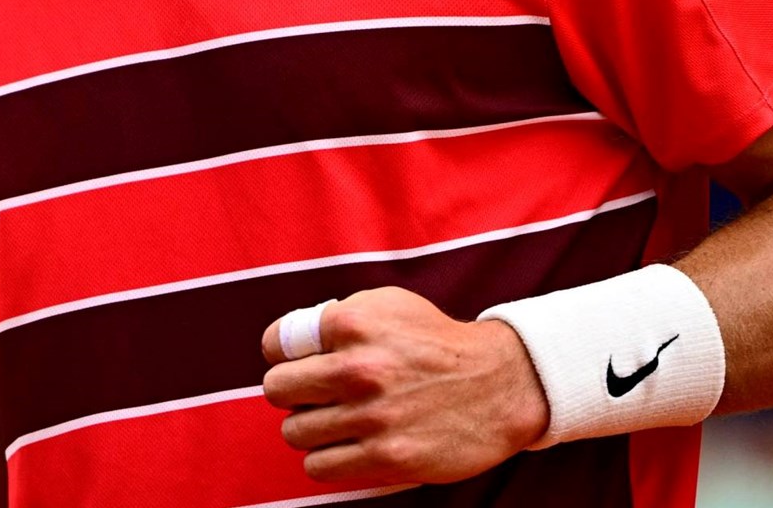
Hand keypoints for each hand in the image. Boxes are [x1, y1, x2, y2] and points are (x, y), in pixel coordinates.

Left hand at [260, 287, 549, 484]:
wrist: (498, 385)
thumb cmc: (434, 343)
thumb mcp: (387, 306)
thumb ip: (334, 317)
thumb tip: (286, 343)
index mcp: (353, 323)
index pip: (274, 344)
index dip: (285, 354)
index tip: (303, 361)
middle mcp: (358, 368)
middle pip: (277, 389)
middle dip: (291, 392)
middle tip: (316, 394)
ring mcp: (372, 415)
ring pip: (294, 432)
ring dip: (310, 428)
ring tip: (337, 421)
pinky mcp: (387, 457)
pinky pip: (319, 467)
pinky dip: (326, 459)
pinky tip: (348, 445)